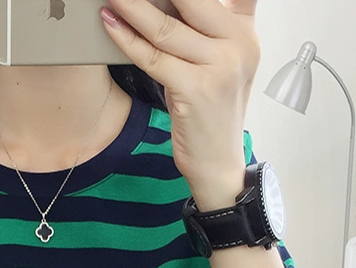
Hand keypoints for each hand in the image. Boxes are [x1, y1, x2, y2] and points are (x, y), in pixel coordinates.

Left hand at [102, 0, 260, 202]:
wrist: (218, 164)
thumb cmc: (209, 114)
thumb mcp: (219, 64)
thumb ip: (210, 28)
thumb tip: (175, 3)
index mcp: (245, 32)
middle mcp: (238, 45)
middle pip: (189, 0)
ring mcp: (220, 67)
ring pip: (166, 27)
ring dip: (131, 6)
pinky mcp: (197, 89)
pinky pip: (153, 57)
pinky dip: (127, 39)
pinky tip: (110, 23)